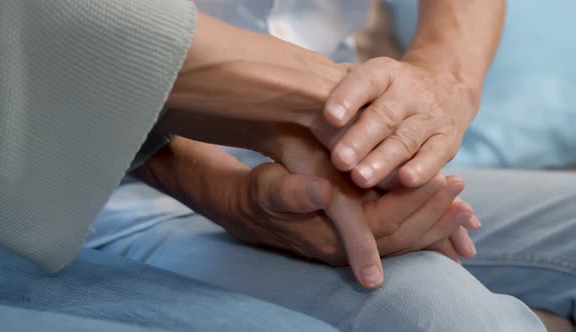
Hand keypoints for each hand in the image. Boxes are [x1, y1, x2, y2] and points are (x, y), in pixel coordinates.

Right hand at [136, 135, 478, 288]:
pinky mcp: (353, 234)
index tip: (447, 183)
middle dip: (435, 218)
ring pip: (402, 239)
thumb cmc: (261, 194)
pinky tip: (438, 221)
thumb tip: (321, 188)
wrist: (249, 207)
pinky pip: (393, 236)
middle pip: (402, 236)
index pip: (387, 223)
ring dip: (433, 226)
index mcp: (332, 237)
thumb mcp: (272, 188)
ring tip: (464, 212)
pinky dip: (419, 228)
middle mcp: (346, 248)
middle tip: (467, 202)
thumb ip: (296, 191)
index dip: (417, 203)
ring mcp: (351, 245)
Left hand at [314, 57, 479, 187]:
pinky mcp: (448, 140)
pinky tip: (406, 181)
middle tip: (339, 160)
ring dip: (383, 160)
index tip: (329, 116)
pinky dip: (422, 169)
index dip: (347, 98)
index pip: (365, 81)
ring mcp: (431, 116)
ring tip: (360, 177)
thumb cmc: (387, 93)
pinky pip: (435, 155)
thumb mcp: (368, 82)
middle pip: (384, 115)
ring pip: (406, 139)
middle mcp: (410, 91)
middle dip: (360, 139)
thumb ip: (339, 92)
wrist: (448, 86)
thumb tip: (297, 104)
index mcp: (383, 73)